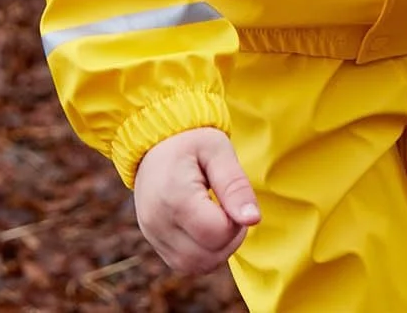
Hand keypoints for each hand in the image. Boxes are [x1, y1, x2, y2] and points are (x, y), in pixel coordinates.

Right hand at [132, 127, 259, 274]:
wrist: (155, 140)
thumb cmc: (191, 141)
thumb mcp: (218, 150)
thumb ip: (235, 185)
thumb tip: (253, 219)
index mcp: (175, 196)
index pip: (217, 233)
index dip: (236, 222)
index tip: (234, 199)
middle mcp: (158, 221)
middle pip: (206, 257)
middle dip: (229, 239)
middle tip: (230, 209)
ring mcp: (153, 234)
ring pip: (195, 266)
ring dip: (217, 250)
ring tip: (219, 218)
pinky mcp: (153, 241)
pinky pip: (183, 264)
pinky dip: (202, 254)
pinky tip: (205, 227)